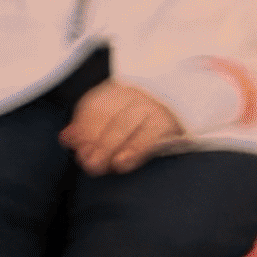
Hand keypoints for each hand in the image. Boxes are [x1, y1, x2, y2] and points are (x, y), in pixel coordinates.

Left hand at [62, 80, 186, 172]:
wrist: (189, 95)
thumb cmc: (142, 112)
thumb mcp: (115, 113)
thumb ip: (89, 125)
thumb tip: (66, 137)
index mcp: (118, 90)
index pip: (94, 106)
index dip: (83, 127)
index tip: (74, 144)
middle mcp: (135, 94)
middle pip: (109, 117)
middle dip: (94, 141)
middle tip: (86, 162)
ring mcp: (152, 105)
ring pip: (126, 125)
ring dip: (109, 147)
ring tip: (99, 165)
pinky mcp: (169, 120)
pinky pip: (150, 135)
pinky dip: (134, 150)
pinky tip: (122, 163)